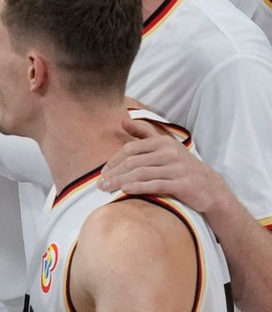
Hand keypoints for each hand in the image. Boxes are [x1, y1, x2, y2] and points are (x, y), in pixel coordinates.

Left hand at [100, 117, 225, 213]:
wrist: (210, 187)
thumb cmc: (181, 167)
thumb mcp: (165, 146)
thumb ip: (144, 133)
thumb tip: (122, 120)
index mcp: (163, 142)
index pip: (130, 149)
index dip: (113, 161)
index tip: (103, 172)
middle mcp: (170, 152)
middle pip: (133, 162)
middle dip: (113, 174)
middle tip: (100, 184)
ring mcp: (177, 168)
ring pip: (141, 174)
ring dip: (120, 182)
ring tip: (107, 189)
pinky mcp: (183, 184)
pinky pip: (155, 185)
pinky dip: (138, 188)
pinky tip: (125, 191)